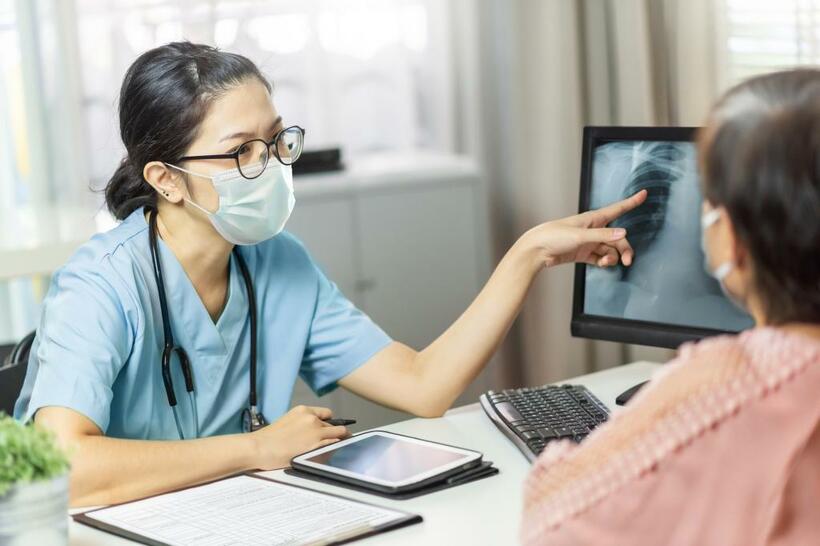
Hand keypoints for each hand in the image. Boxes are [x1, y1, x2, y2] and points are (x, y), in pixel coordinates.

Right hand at [248, 405, 349, 470]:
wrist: (259, 448)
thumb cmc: (269, 439)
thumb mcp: (288, 421)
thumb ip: (303, 423)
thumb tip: (314, 431)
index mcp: (303, 411)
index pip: (327, 414)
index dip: (330, 423)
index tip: (332, 429)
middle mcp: (312, 419)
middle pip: (335, 425)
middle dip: (337, 433)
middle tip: (339, 440)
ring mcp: (316, 432)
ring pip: (339, 435)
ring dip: (339, 441)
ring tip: (337, 447)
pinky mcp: (316, 446)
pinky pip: (334, 445)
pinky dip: (335, 449)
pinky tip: (331, 453)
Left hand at [518, 190, 646, 269]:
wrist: (537, 250)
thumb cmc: (554, 236)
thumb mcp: (580, 235)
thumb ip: (602, 236)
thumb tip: (623, 233)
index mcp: (593, 219)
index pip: (617, 209)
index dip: (631, 202)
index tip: (644, 194)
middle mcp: (593, 229)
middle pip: (617, 238)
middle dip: (624, 249)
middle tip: (627, 261)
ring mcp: (589, 242)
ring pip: (610, 249)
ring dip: (612, 257)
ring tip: (606, 263)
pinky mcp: (583, 253)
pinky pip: (601, 257)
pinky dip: (604, 261)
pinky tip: (603, 264)